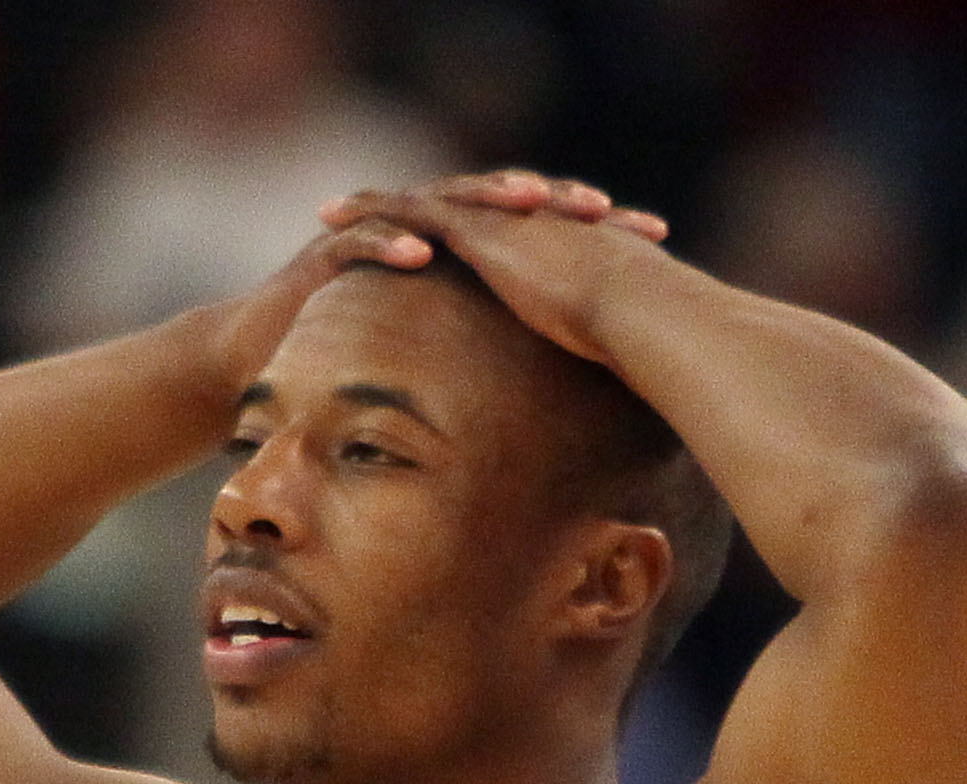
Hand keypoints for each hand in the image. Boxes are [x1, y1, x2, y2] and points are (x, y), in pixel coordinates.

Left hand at [316, 169, 669, 361]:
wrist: (634, 307)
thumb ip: (598, 359)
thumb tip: (610, 398)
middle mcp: (517, 222)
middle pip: (451, 207)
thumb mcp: (611, 347)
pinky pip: (404, 211)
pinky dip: (368, 210)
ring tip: (332, 212)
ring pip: (418, 202)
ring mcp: (495, 219)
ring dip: (373, 205)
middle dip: (409, 211)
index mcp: (546, 247)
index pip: (495, 233)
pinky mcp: (475, 228)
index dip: (461, 238)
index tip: (430, 247)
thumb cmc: (635, 337)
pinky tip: (331, 216)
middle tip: (367, 214)